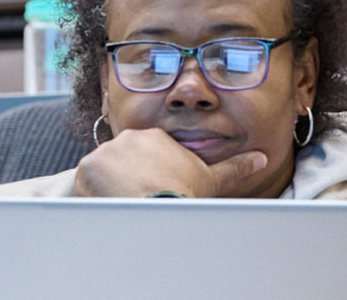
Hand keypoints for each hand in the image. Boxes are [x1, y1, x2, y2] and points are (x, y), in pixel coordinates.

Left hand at [73, 128, 267, 197]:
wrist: (159, 209)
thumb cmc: (186, 195)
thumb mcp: (212, 180)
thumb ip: (235, 167)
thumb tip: (260, 158)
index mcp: (153, 137)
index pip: (144, 155)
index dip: (149, 175)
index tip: (155, 189)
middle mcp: (125, 138)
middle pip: (121, 161)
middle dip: (128, 178)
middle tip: (139, 198)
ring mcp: (103, 151)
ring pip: (103, 170)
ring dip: (110, 185)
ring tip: (125, 202)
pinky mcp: (85, 167)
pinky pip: (86, 179)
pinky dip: (94, 191)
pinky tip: (108, 202)